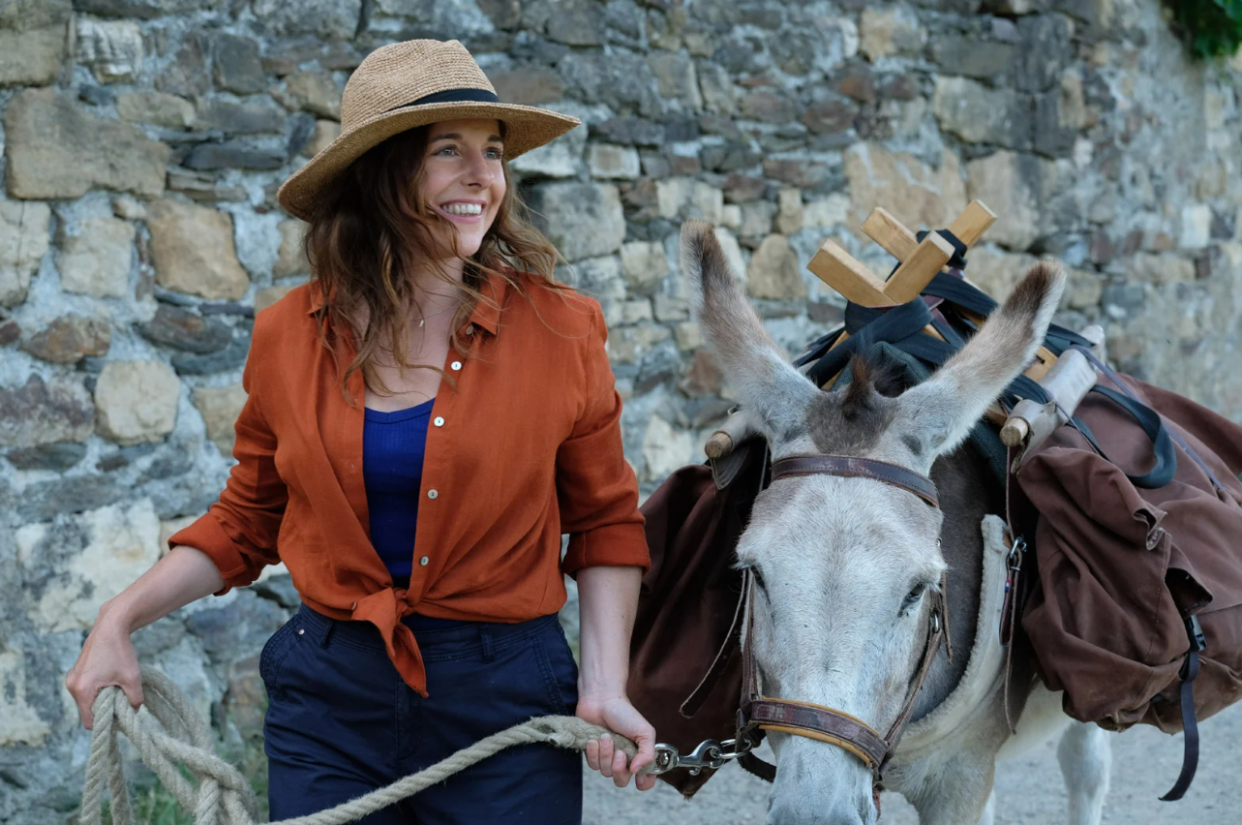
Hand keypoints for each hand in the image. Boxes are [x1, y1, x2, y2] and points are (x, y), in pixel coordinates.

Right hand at [65, 609, 143, 728]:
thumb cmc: (120, 651)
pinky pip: (86, 689)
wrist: (111, 625)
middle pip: (88, 710)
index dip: (106, 722)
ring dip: (102, 697)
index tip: (120, 716)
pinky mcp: (77, 672)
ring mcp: (72, 678)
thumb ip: (134, 699)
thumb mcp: (132, 677)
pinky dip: (98, 689)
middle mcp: (72, 685)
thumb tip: (134, 711)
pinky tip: (111, 678)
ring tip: (117, 686)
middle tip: (122, 699)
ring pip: (87, 699)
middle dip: (105, 709)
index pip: (89, 721)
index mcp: (81, 690)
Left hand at [576, 695, 657, 790]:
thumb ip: (647, 753)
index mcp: (639, 755)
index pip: (645, 779)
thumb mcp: (644, 731)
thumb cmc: (624, 714)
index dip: (644, 783)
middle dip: (619, 768)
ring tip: (606, 737)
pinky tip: (594, 740)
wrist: (601, 700)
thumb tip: (637, 771)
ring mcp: (608, 758)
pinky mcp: (593, 754)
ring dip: (606, 755)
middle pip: (621, 781)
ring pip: (606, 772)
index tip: (639, 778)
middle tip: (619, 752)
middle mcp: (624, 760)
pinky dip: (593, 753)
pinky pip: (593, 765)